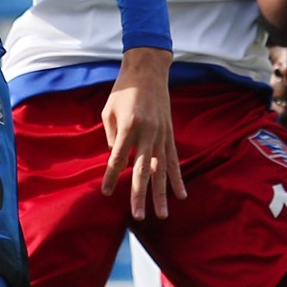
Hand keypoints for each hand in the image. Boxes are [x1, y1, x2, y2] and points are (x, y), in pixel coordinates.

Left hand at [100, 46, 185, 219]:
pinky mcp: (169, 134)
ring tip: (161, 215)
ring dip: (161, 194)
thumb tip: (118, 160)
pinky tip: (181, 195)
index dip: (111, 176)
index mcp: (128, 126)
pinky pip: (173, 160)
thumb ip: (112, 137)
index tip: (105, 192)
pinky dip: (177, 178)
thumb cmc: (123, 90)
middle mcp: (147, 133)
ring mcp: (161, 135)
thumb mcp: (109, 111)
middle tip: (137, 216)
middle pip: (141, 170)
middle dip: (139, 195)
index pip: (117, 158)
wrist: (148, 70)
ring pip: (161, 170)